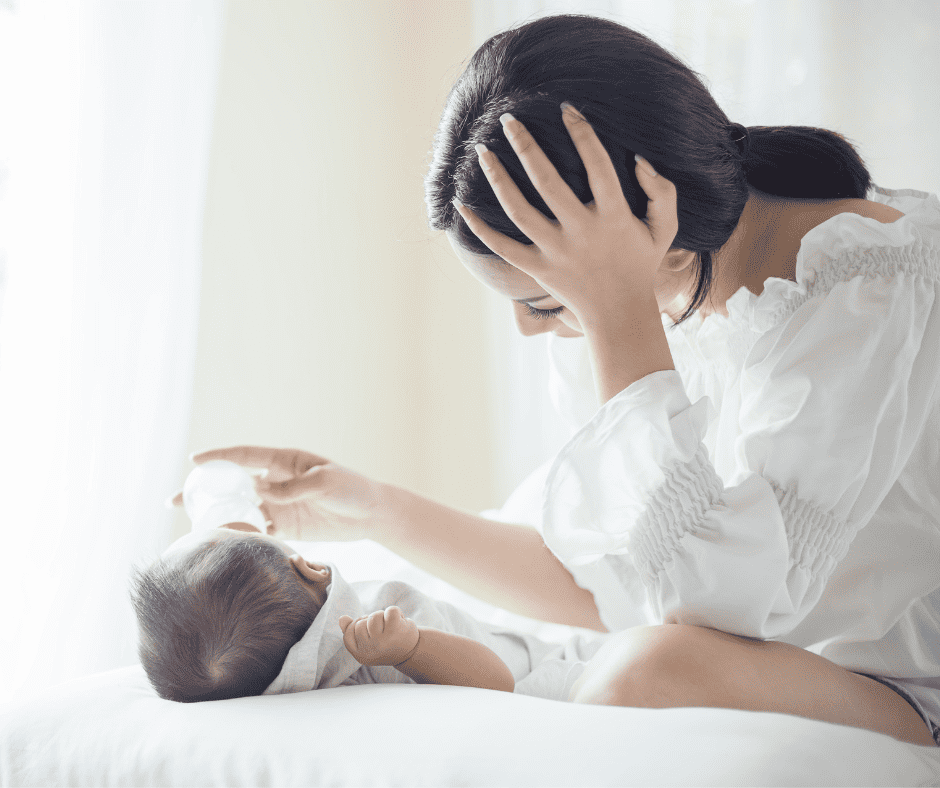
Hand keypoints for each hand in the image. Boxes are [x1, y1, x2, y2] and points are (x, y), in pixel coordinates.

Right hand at [168, 446, 389, 541]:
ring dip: (216, 516)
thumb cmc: (352, 489)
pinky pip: (256, 531)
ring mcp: (278, 505)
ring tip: (189, 527)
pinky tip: (222, 545)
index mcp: (285, 462)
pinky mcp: (285, 527)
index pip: (245, 457)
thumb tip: (259, 489)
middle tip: (174, 500)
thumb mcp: (326, 482)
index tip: (194, 461)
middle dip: (203, 490)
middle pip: (233, 484)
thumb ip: (293, 487)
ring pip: (240, 509)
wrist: (372, 515)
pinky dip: (239, 536)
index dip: (219, 458)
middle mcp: (276, 482)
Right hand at [339, 607, 419, 666]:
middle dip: (370, 621)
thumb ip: (352, 632)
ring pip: (374, 616)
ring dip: (383, 617)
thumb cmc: (386, 644)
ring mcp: (382, 641)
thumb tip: (342, 619)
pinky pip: (390, 610)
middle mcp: (370, 650)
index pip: (348, 633)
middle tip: (382, 630)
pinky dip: (396, 612)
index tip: (368, 630)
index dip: (356, 626)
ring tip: (390, 626)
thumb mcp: (367, 642)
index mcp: (360, 655)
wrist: (410, 652)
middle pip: (360, 623)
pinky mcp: (395, 631)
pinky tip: (399, 622)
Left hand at [453, 103, 678, 330]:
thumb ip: (661, 191)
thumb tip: (639, 160)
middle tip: (508, 120)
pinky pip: (503, 247)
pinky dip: (481, 228)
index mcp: (613, 216)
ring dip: (498, 179)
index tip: (566, 109)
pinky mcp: (538, 269)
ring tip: (482, 152)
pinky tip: (463, 205)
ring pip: (519, 211)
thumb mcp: (664, 228)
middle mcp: (582, 232)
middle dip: (526, 147)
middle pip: (548, 183)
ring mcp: (557, 252)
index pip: (597, 165)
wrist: (620, 314)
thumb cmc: (640, 264)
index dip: (582, 134)